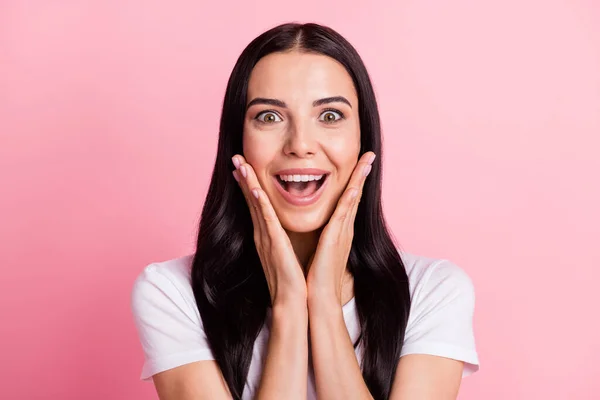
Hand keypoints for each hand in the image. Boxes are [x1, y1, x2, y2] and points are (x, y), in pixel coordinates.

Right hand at [232, 155, 306, 306]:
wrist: (292, 302)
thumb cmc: (292, 280)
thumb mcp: (285, 254)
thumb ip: (281, 239)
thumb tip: (282, 230)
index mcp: (266, 235)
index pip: (255, 205)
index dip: (248, 185)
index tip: (242, 167)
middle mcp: (262, 234)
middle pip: (250, 200)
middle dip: (243, 178)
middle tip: (235, 157)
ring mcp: (266, 239)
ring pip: (255, 206)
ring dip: (248, 184)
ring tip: (240, 164)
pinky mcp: (274, 245)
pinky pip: (266, 221)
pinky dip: (260, 205)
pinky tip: (256, 190)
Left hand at [305, 151, 375, 305]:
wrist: (319, 299)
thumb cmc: (318, 277)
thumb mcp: (321, 250)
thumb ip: (324, 236)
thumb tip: (322, 228)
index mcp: (340, 230)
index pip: (349, 199)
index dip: (355, 180)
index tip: (361, 162)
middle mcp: (344, 229)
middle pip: (356, 195)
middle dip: (362, 173)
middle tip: (370, 153)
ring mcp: (342, 234)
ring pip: (352, 200)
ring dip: (358, 179)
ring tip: (366, 159)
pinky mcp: (334, 241)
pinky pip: (342, 216)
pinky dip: (348, 200)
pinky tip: (352, 187)